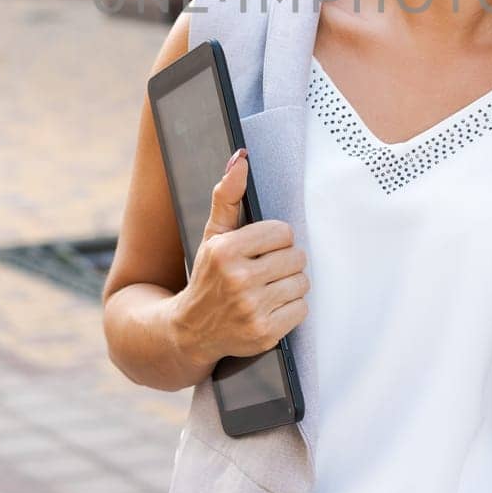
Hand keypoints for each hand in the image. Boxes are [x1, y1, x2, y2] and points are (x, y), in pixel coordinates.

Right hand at [170, 148, 309, 367]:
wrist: (190, 330)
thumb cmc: (208, 276)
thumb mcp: (213, 235)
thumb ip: (227, 196)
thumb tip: (241, 159)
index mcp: (225, 250)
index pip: (283, 232)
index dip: (276, 239)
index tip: (261, 249)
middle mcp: (237, 280)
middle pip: (296, 257)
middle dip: (284, 262)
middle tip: (265, 270)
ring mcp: (251, 309)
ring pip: (302, 282)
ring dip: (290, 284)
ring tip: (268, 288)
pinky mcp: (264, 333)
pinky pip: (302, 309)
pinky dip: (291, 308)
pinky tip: (271, 307)